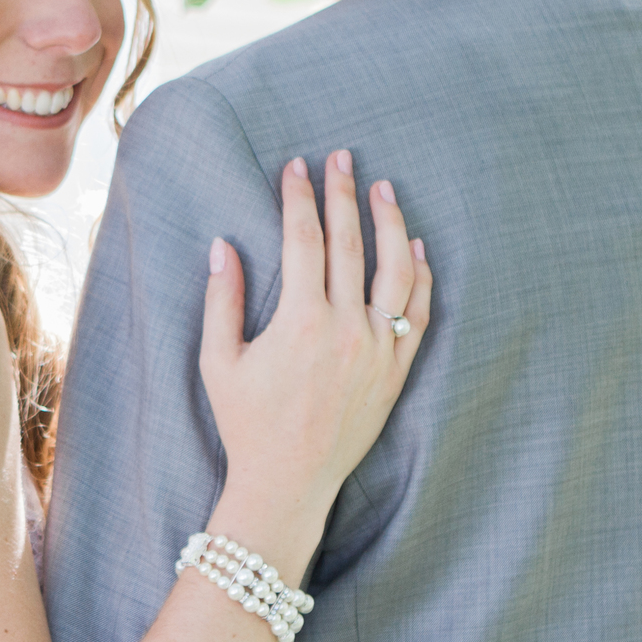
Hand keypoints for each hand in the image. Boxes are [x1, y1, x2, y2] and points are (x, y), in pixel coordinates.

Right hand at [199, 150, 430, 573]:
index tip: (297, 166)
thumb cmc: (246, 425)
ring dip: (392, 224)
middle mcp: (346, 330)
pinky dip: (423, 277)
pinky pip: (419, 315)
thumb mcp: (218, 363)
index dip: (299, 198)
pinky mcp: (396, 374)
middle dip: (344, 195)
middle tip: (342, 157)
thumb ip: (221, 300)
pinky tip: (418, 247)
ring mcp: (378, 352)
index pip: (304, 241)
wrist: (287, 484)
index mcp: (300, 323)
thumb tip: (223, 245)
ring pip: (397, 272)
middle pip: (350, 244)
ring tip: (385, 189)